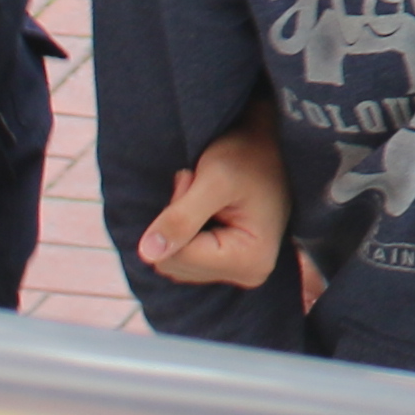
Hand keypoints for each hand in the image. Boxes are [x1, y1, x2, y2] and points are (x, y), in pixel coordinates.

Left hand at [136, 110, 287, 288]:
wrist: (268, 141)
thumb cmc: (247, 153)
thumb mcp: (213, 179)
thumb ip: (180, 217)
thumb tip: (146, 254)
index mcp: (250, 260)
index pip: (178, 257)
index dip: (174, 216)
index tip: (191, 179)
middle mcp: (248, 273)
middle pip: (174, 264)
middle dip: (175, 222)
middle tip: (196, 184)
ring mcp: (239, 270)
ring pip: (175, 261)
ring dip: (177, 223)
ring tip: (202, 192)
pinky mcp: (229, 263)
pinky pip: (184, 257)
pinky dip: (183, 229)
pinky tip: (204, 207)